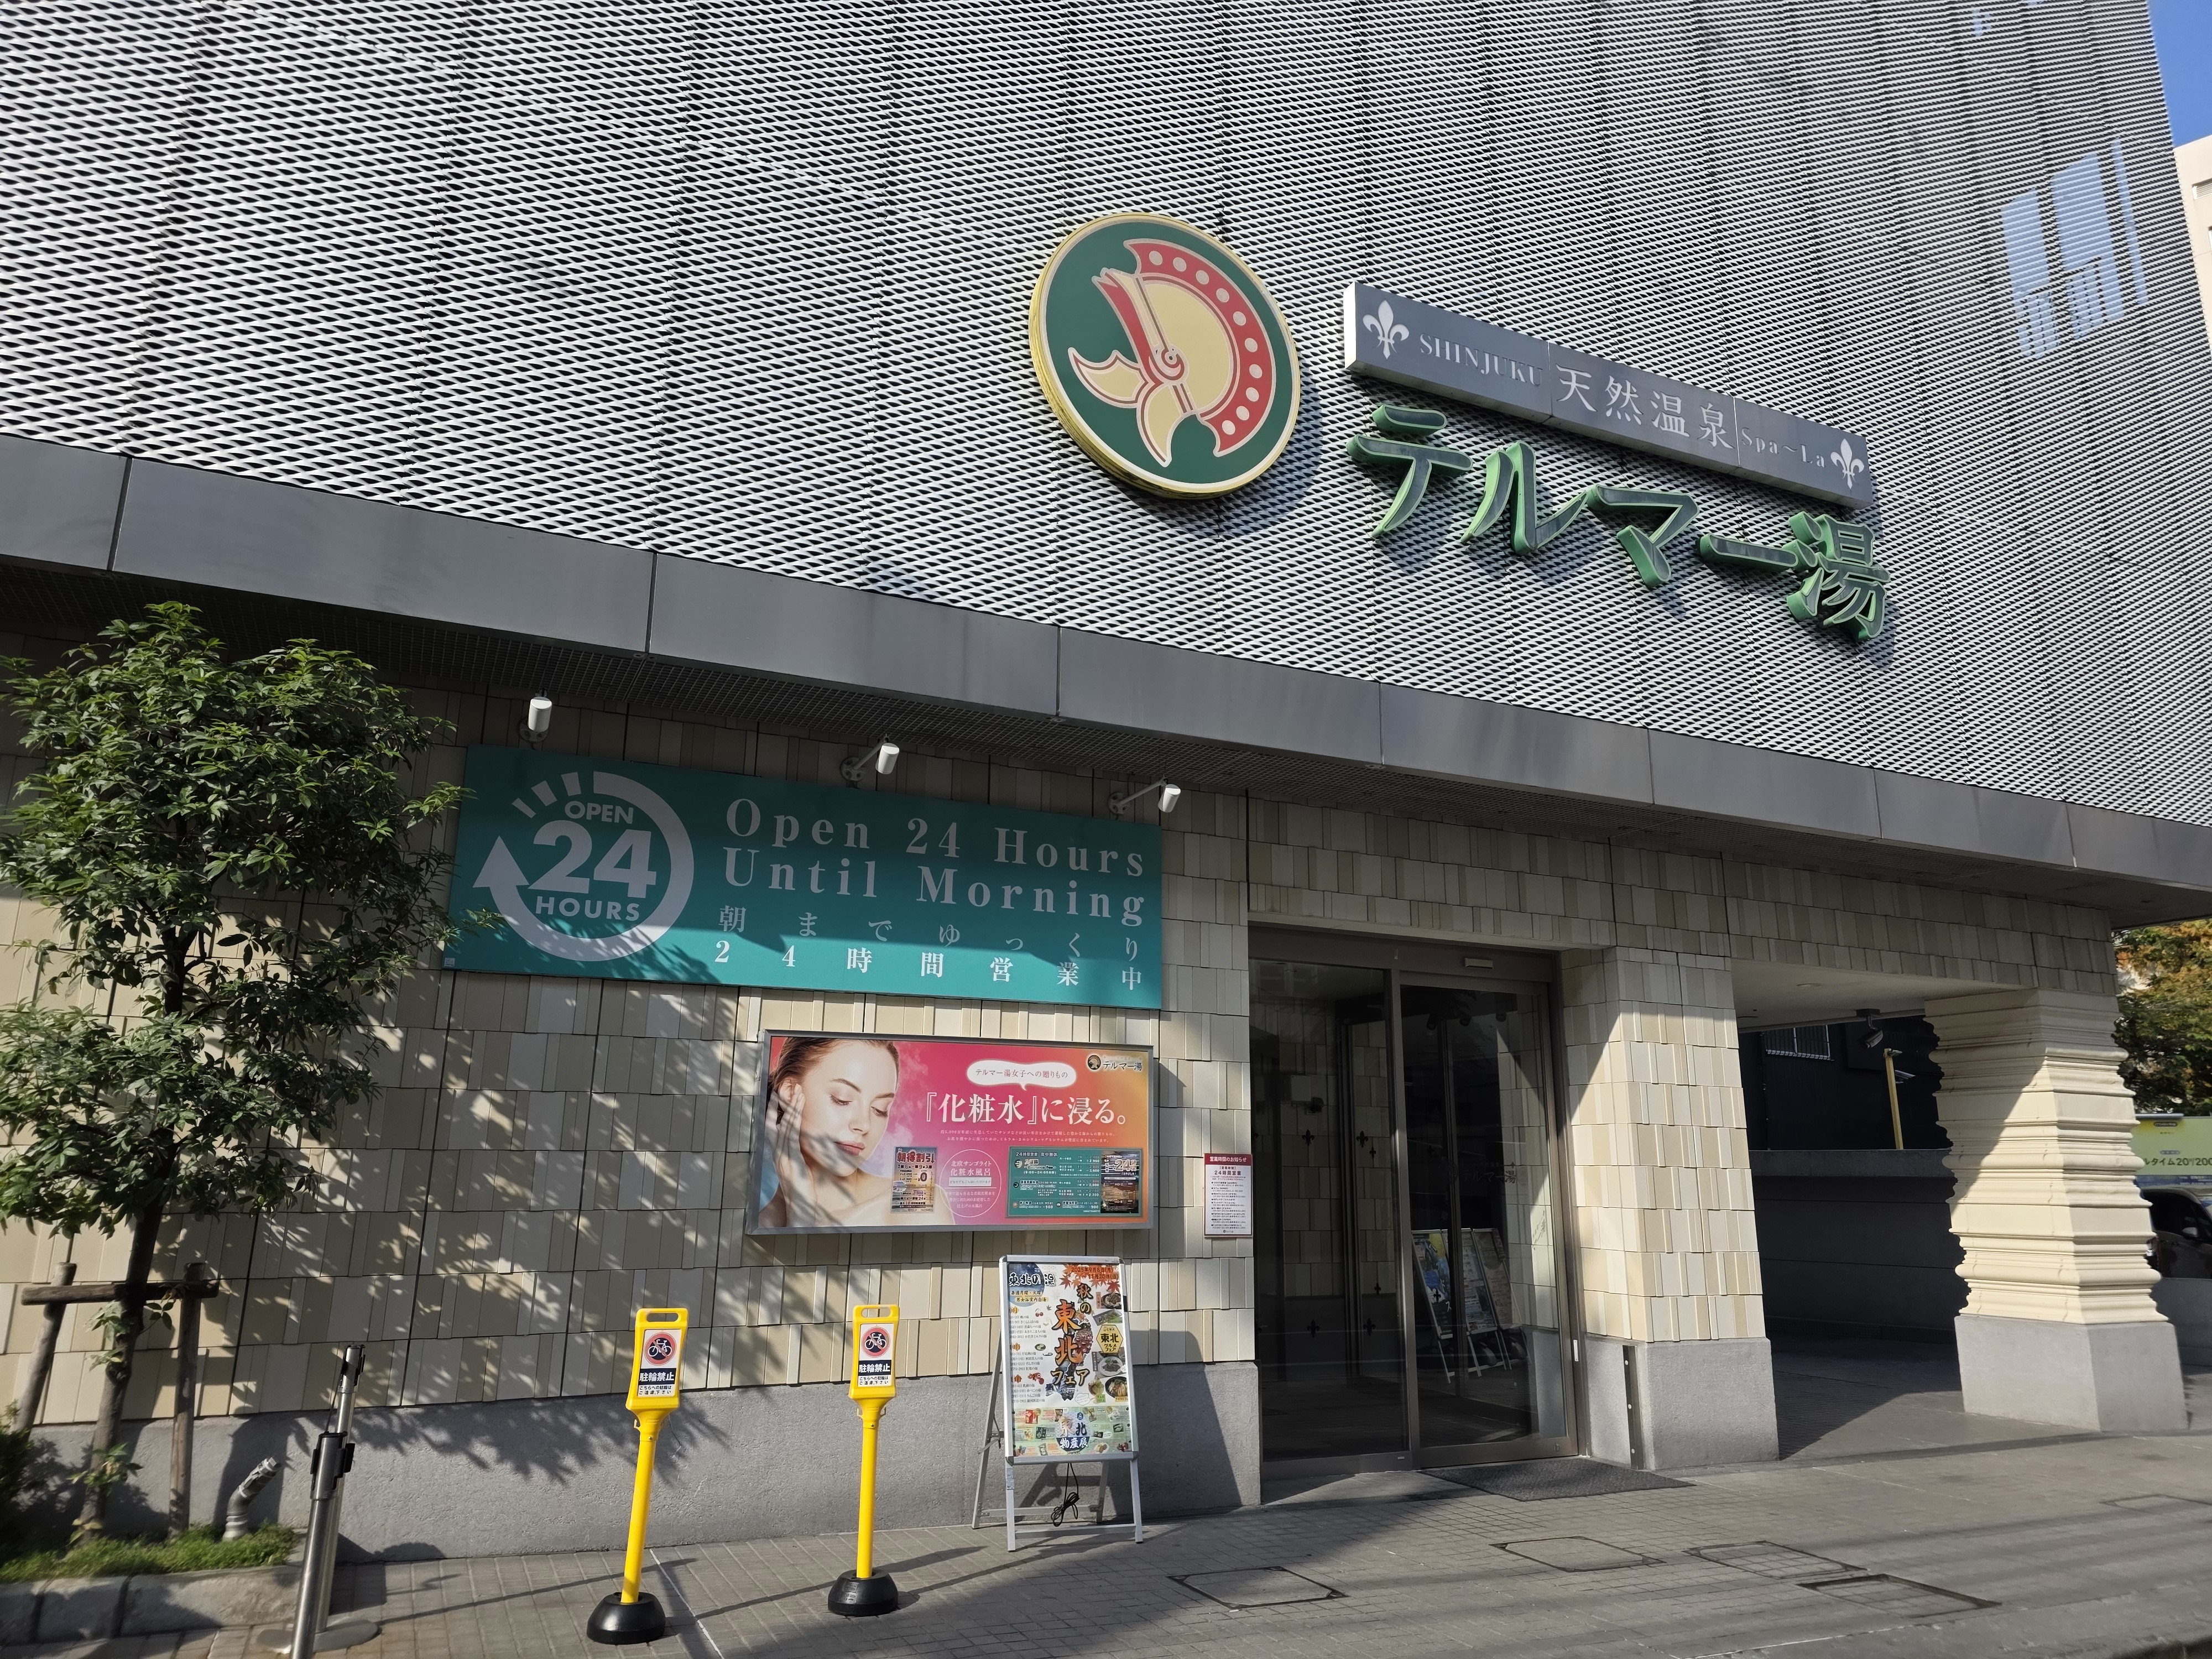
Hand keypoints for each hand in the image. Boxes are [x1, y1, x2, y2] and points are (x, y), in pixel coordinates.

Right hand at [768, 1086, 825, 1225]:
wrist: (800, 1207)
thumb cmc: (801, 1188)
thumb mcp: (798, 1166)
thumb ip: (797, 1153)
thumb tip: (802, 1141)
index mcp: (777, 1155)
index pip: (771, 1127)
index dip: (773, 1111)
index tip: (777, 1095)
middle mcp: (776, 1154)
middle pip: (775, 1122)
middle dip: (781, 1104)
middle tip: (787, 1086)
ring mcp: (782, 1157)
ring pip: (784, 1126)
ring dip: (792, 1107)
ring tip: (798, 1092)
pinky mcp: (791, 1160)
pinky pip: (791, 1136)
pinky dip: (794, 1121)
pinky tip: (798, 1110)